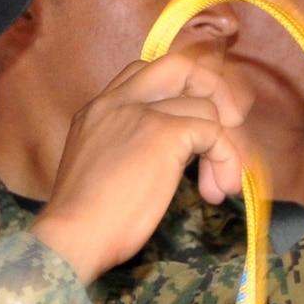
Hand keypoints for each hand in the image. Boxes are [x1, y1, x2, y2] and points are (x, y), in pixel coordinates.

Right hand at [31, 40, 248, 283]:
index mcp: (98, 109)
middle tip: (229, 129)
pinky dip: (226, 159)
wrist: (73, 237)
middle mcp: (117, 101)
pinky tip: (218, 189)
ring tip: (217, 187)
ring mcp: (141, 113)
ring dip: (223, 146)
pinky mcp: (164, 134)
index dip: (180, 94)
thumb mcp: (102, 169)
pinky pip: (214, 132)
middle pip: (179, 66)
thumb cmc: (84, 222)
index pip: (146, 74)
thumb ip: (131, 148)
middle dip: (214, 92)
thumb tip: (178, 153)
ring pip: (205, 106)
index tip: (194, 130)